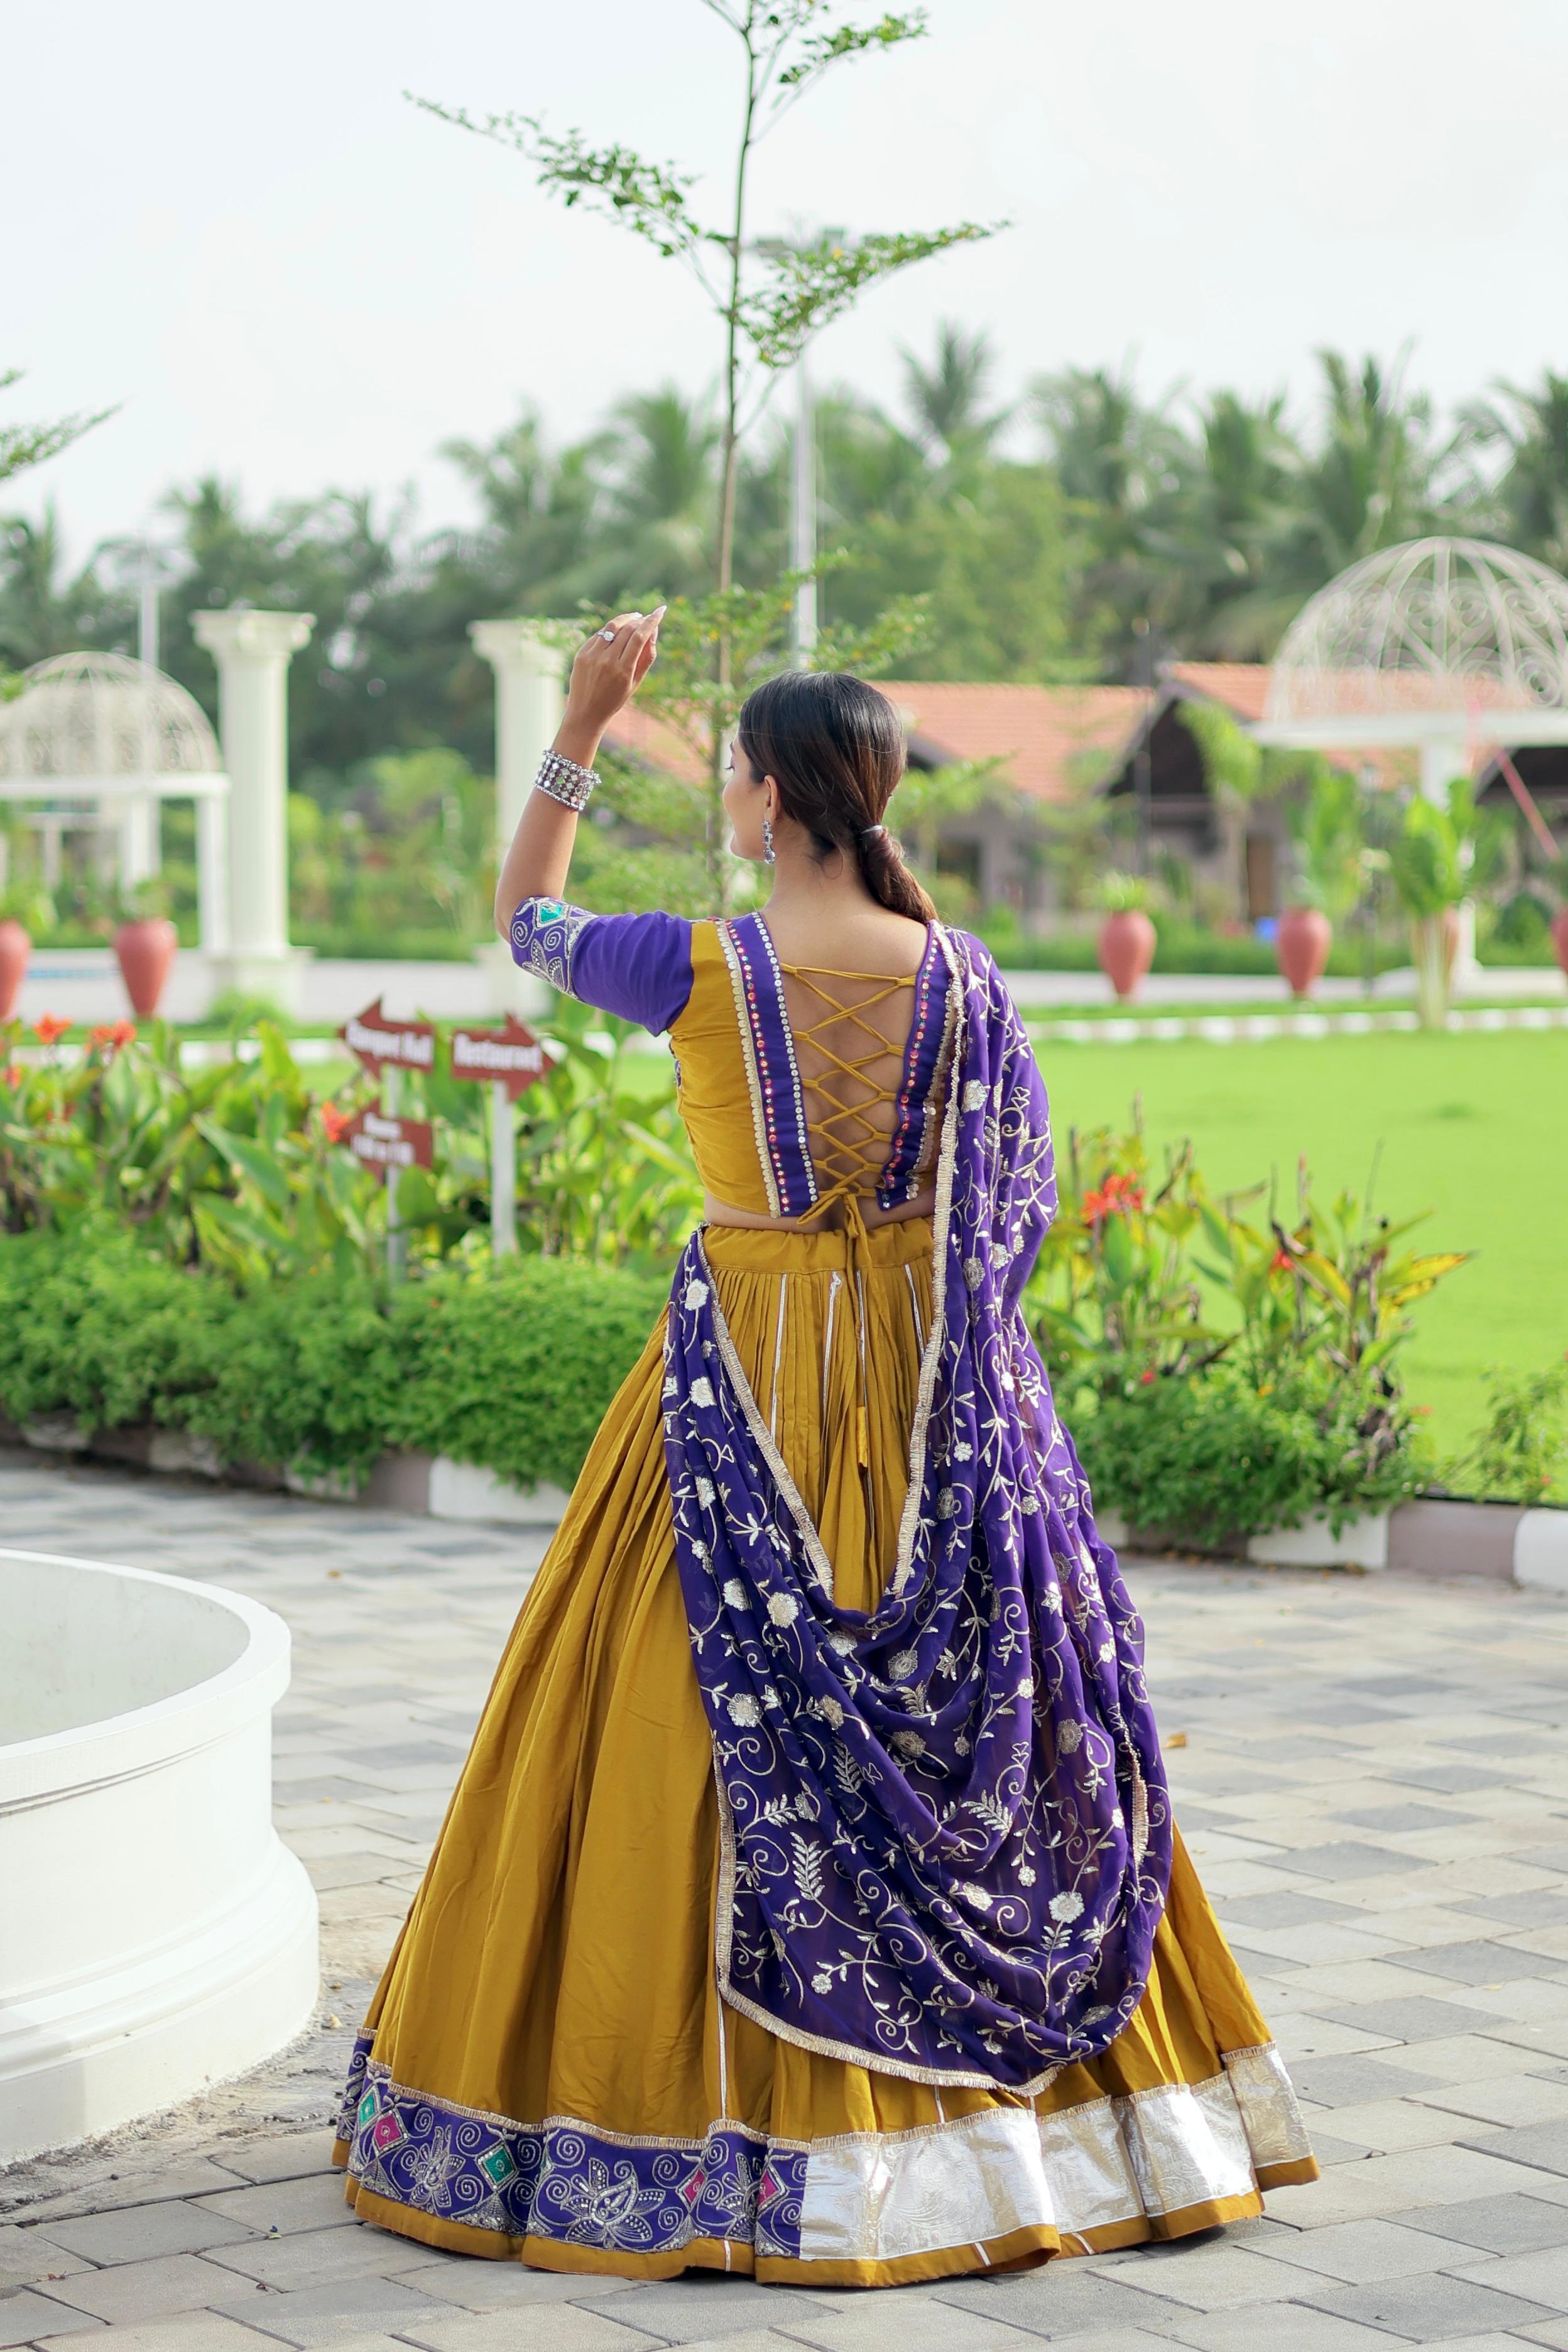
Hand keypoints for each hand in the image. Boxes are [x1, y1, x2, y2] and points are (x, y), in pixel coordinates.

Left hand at [561, 608, 663, 742]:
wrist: (586, 713)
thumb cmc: (615, 699)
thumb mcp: (635, 682)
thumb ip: (646, 657)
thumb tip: (653, 631)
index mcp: (624, 670)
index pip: (640, 637)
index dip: (651, 621)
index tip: (661, 611)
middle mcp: (607, 661)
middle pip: (627, 629)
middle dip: (640, 619)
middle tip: (647, 617)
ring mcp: (592, 656)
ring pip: (612, 627)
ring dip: (626, 619)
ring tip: (634, 618)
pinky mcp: (581, 654)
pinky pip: (599, 635)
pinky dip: (611, 630)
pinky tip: (618, 630)